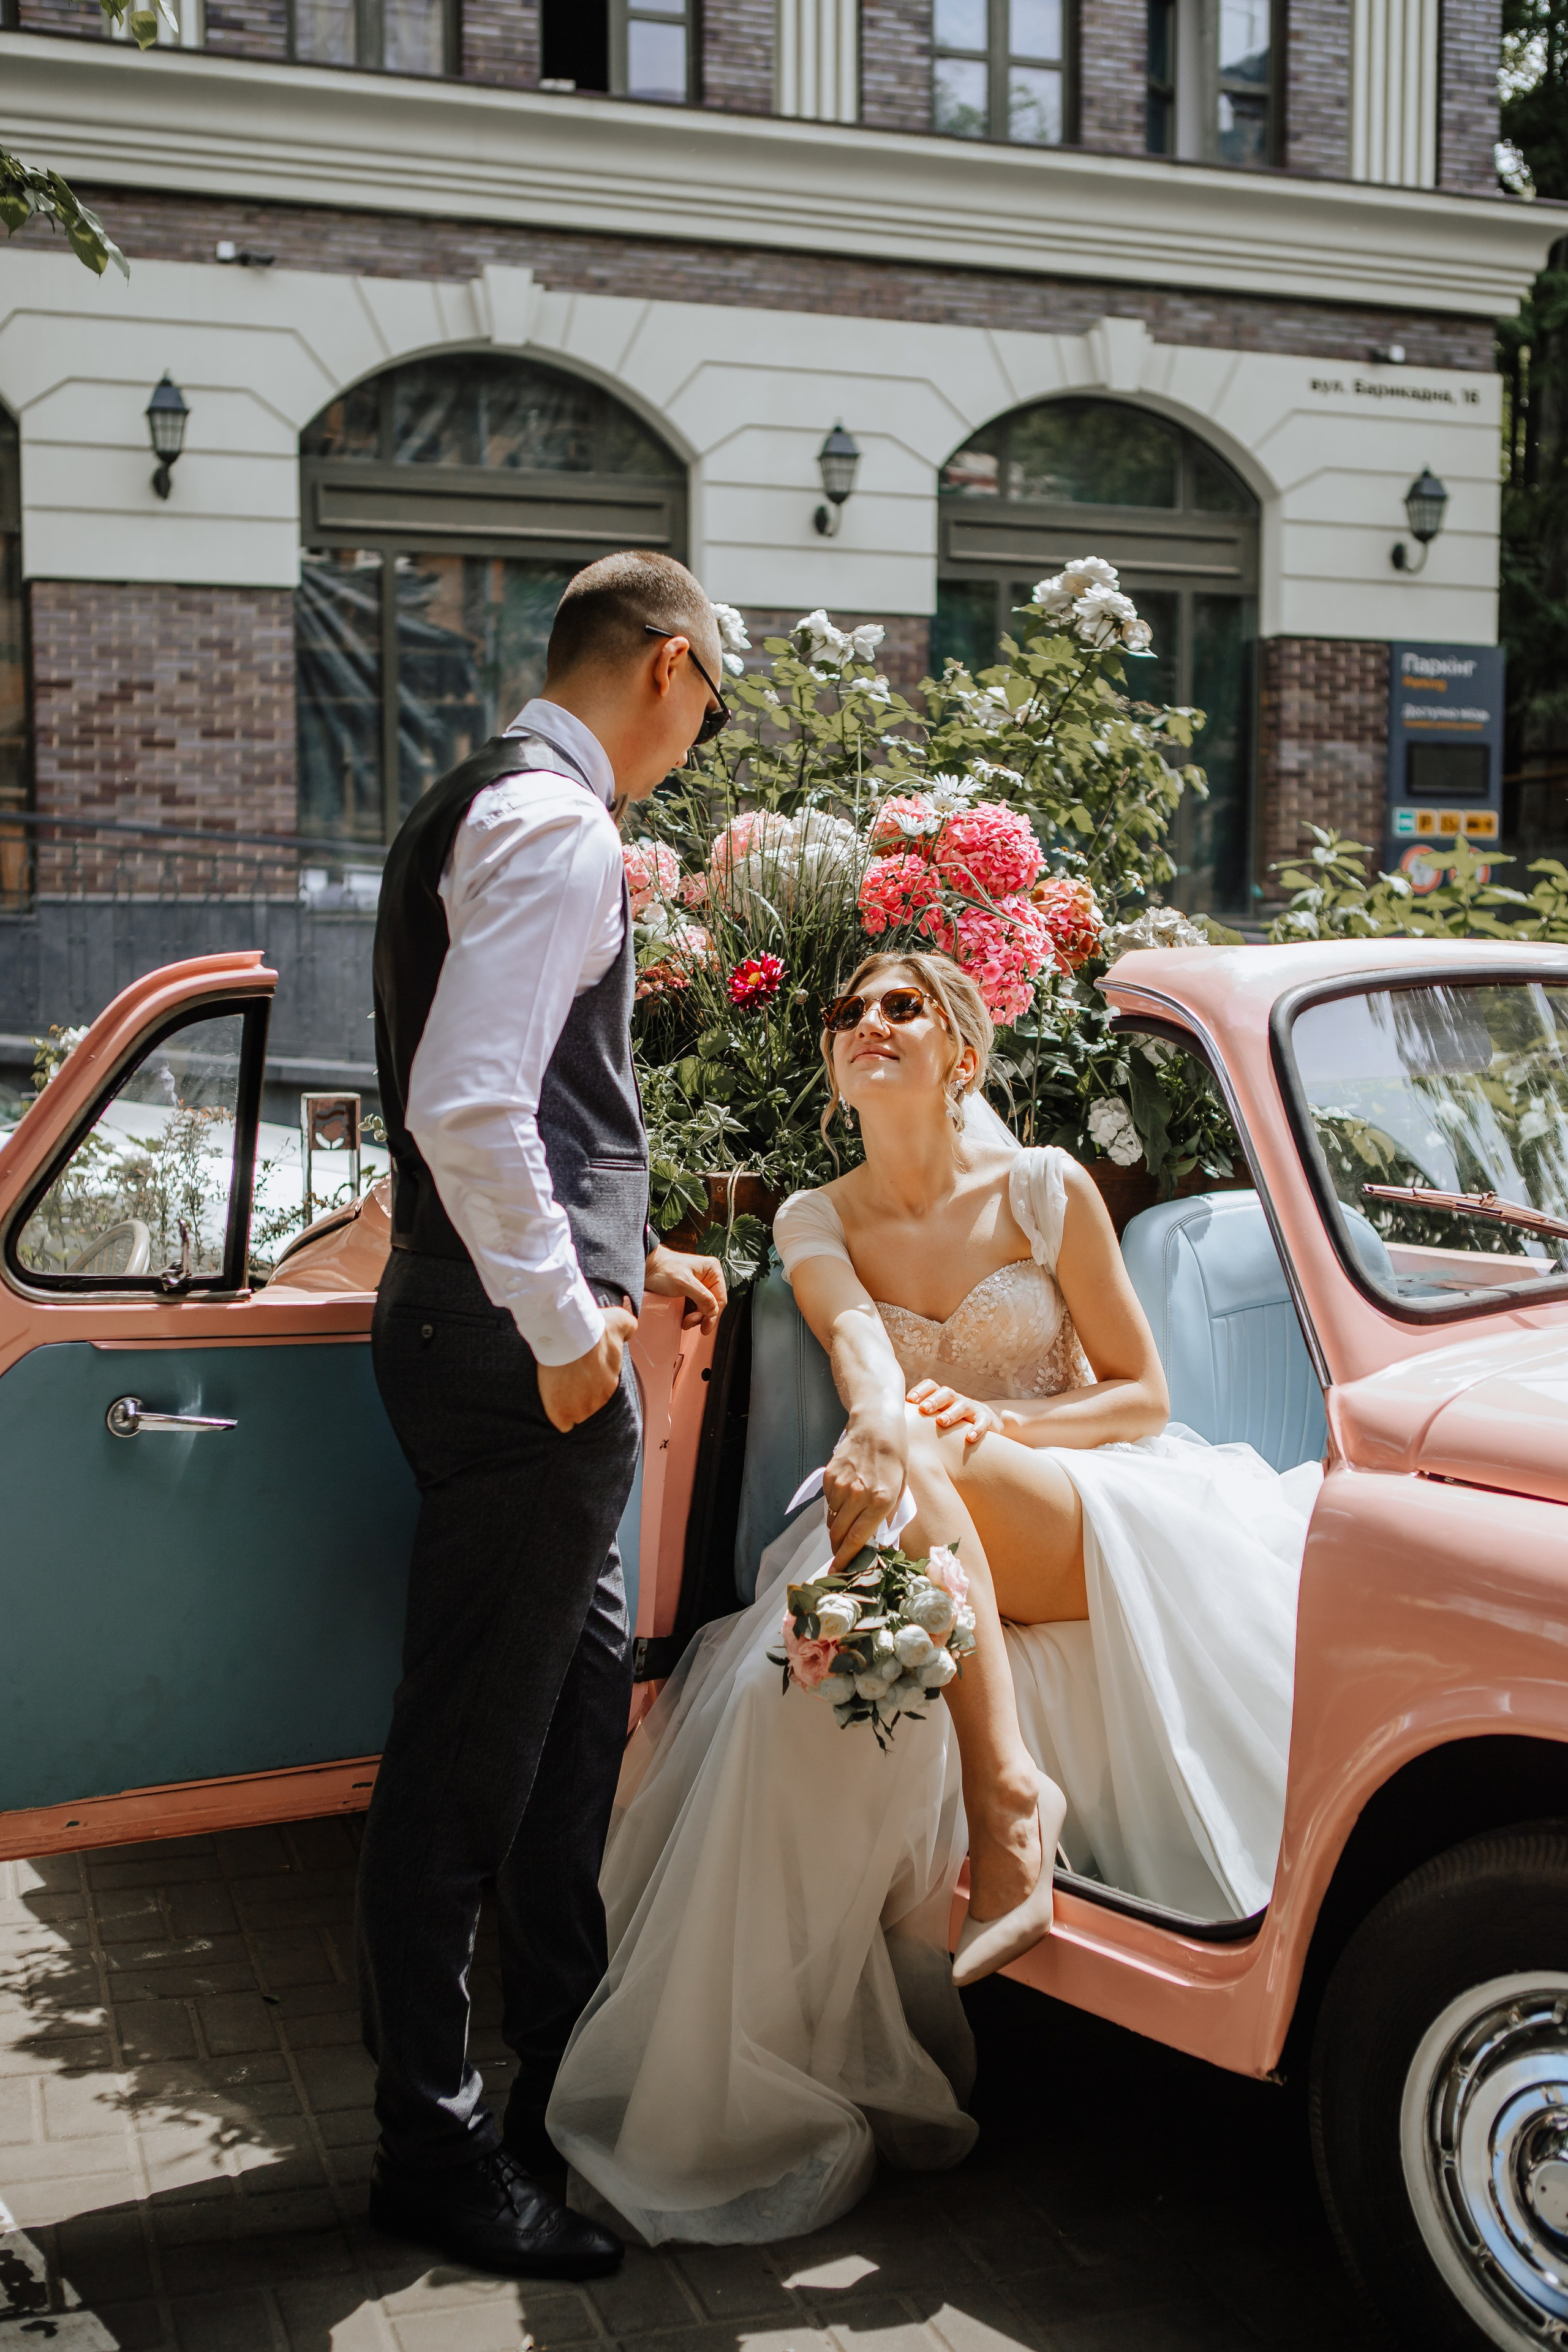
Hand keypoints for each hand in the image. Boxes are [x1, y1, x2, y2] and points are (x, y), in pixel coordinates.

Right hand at [537, 1304, 637, 1433]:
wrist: (569, 1335)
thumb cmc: (594, 1328)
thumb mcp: (620, 1321)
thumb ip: (629, 1327)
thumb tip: (629, 1332)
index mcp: (611, 1385)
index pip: (601, 1392)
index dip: (589, 1383)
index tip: (579, 1373)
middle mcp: (599, 1401)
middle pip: (588, 1406)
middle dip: (579, 1396)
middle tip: (566, 1379)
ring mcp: (581, 1410)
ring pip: (576, 1415)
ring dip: (568, 1405)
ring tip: (557, 1389)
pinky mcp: (562, 1414)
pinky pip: (562, 1424)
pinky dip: (558, 1416)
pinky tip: (553, 1403)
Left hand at [643, 1241, 727, 1331]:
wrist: (646, 1266)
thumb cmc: (663, 1269)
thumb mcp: (684, 1283)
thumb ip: (702, 1297)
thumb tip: (713, 1312)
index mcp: (712, 1271)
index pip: (720, 1299)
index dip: (713, 1315)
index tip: (704, 1327)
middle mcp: (708, 1277)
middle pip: (712, 1305)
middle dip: (701, 1316)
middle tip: (688, 1323)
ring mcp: (699, 1285)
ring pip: (703, 1308)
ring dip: (695, 1317)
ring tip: (684, 1321)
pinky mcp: (690, 1291)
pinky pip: (694, 1307)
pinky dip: (689, 1314)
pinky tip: (682, 1317)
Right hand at [823, 1409, 906, 1568]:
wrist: (877, 1427)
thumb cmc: (894, 1460)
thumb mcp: (899, 1490)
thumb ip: (886, 1516)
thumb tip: (875, 1540)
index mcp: (880, 1501)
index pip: (857, 1539)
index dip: (846, 1558)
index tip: (839, 1570)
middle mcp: (859, 1495)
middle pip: (839, 1533)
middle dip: (838, 1548)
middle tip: (841, 1554)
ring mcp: (842, 1485)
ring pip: (831, 1519)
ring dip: (836, 1527)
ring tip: (846, 1523)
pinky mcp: (829, 1476)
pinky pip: (828, 1502)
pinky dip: (834, 1507)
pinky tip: (844, 1499)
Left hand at [907, 1380, 1003, 1449]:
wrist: (988, 1421)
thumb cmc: (954, 1421)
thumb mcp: (940, 1414)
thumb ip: (922, 1417)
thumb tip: (893, 1423)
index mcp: (943, 1396)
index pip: (931, 1386)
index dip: (920, 1390)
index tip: (910, 1400)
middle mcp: (957, 1399)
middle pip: (945, 1393)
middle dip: (934, 1400)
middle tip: (924, 1408)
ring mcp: (973, 1408)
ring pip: (962, 1405)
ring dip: (951, 1413)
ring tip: (942, 1422)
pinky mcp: (987, 1419)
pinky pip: (982, 1422)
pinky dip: (977, 1429)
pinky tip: (969, 1438)